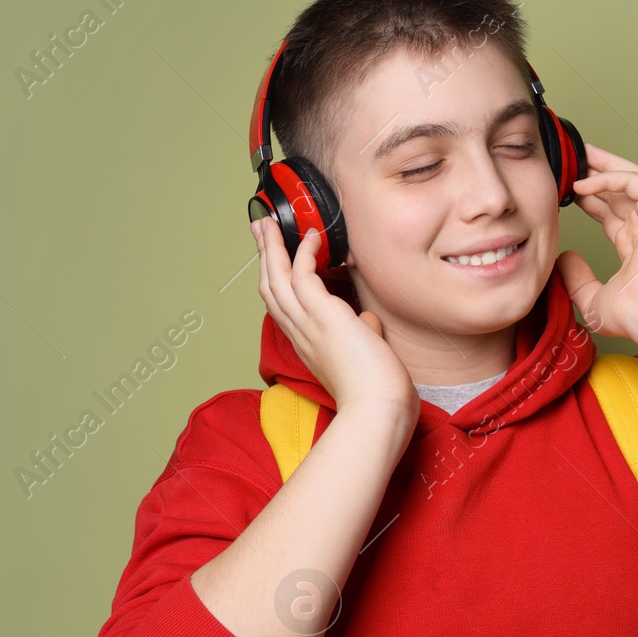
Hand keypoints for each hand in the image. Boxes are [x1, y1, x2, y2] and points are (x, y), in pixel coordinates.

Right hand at [253, 215, 418, 425]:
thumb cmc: (377, 394)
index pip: (284, 307)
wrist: (377, 412)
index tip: (276, 261)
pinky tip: (312, 236)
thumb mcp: (366, 357)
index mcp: (309, 346)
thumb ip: (362, 335)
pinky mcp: (323, 316)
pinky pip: (302, 275)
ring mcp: (309, 325)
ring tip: (268, 223)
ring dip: (272, 248)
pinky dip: (304, 252)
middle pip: (270, 288)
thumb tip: (366, 321)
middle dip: (263, 256)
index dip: (276, 280)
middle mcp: (301, 334)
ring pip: (276, 279)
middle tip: (260, 230)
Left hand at [556, 143, 637, 339]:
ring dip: (604, 165)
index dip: (591, 200)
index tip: (568, 191)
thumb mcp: (594, 299)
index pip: (612, 216)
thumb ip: (577, 279)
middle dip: (597, 174)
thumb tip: (564, 258)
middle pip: (621, 193)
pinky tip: (584, 183)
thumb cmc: (636, 314)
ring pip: (630, 179)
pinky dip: (609, 177)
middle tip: (573, 162)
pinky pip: (633, 181)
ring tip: (580, 153)